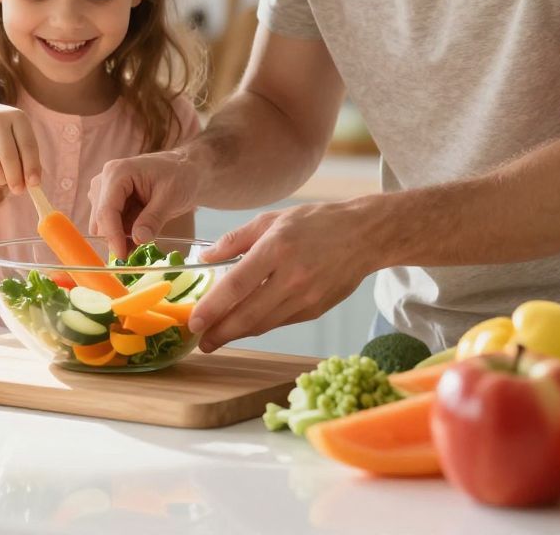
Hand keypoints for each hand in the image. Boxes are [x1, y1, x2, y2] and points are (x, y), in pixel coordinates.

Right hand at [0, 100, 41, 192]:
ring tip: (3, 179)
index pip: (28, 145)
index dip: (32, 166)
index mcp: (17, 116)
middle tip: (18, 191)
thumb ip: (26, 157)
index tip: (34, 184)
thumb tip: (33, 183)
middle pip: (9, 156)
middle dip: (15, 178)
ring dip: (1, 178)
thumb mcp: (16, 135)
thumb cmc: (1, 131)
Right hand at [89, 149, 201, 257]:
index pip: (106, 210)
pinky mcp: (109, 200)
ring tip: (142, 239)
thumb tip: (138, 239)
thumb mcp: (171, 197)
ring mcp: (104, 190)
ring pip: (101, 224)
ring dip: (118, 236)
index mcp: (117, 173)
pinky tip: (139, 234)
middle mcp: (104, 180)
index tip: (123, 256)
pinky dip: (122, 234)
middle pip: (100, 219)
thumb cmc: (180, 176)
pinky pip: (109, 224)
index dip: (112, 236)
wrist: (184, 169)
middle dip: (116, 238)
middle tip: (136, 253)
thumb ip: (154, 218)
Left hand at [188, 199, 377, 352]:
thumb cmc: (315, 223)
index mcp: (277, 248)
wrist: (364, 236)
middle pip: (249, 315)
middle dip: (220, 332)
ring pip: (264, 324)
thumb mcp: (271, 219)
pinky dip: (259, 325)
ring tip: (215, 337)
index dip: (213, 307)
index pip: (237, 285)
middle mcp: (293, 277)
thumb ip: (235, 240)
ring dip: (237, 334)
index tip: (194, 321)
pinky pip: (280, 322)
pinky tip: (244, 325)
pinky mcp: (316, 310)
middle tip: (200, 340)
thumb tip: (205, 259)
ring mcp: (307, 297)